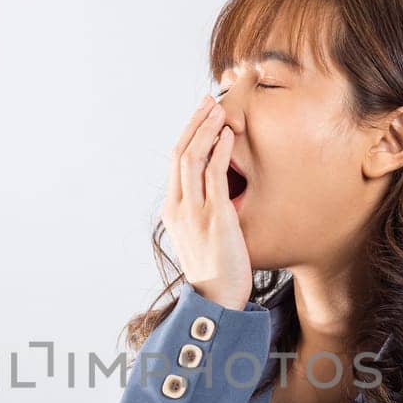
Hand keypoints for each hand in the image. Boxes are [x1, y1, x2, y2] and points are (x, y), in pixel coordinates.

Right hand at [162, 95, 251, 311]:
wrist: (217, 301)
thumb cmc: (216, 273)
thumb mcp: (200, 240)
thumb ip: (201, 215)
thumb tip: (215, 195)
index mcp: (172, 212)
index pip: (176, 163)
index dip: (188, 135)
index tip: (202, 117)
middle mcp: (178, 208)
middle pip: (180, 153)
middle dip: (195, 123)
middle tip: (210, 101)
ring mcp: (194, 212)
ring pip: (193, 157)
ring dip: (207, 128)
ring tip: (221, 109)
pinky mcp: (215, 216)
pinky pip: (214, 172)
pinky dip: (220, 148)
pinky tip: (229, 133)